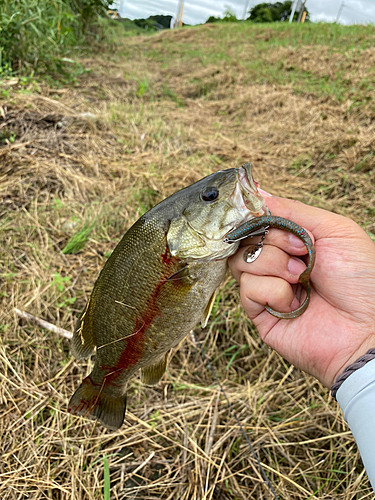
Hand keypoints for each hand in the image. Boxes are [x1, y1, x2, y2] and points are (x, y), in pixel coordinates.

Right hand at [229, 194, 374, 387]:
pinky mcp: (260, 313)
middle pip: (244, 238)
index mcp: (291, 242)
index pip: (256, 221)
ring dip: (274, 265)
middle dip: (274, 241)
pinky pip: (247, 289)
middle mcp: (275, 263)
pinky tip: (295, 303)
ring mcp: (266, 288)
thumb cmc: (361, 278)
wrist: (368, 328)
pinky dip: (274, 291)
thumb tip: (259, 193)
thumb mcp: (334, 230)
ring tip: (301, 278)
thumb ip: (293, 211)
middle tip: (303, 252)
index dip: (256, 216)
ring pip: (241, 261)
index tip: (265, 216)